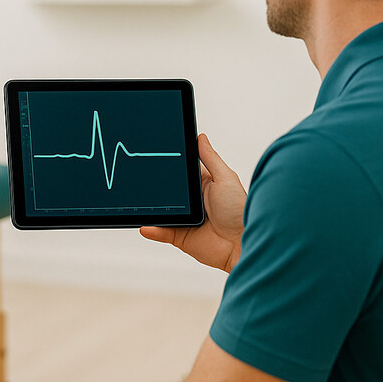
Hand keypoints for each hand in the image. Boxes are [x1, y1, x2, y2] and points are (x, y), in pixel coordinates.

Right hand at [141, 133, 245, 271]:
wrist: (241, 244)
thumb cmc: (239, 211)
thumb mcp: (225, 178)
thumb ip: (210, 158)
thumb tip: (200, 137)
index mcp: (202, 185)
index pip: (180, 172)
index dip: (168, 164)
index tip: (153, 154)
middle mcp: (191, 201)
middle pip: (167, 191)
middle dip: (156, 187)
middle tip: (143, 179)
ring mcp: (184, 219)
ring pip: (161, 211)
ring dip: (151, 208)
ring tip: (141, 203)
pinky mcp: (179, 236)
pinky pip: (161, 232)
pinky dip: (152, 229)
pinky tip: (147, 225)